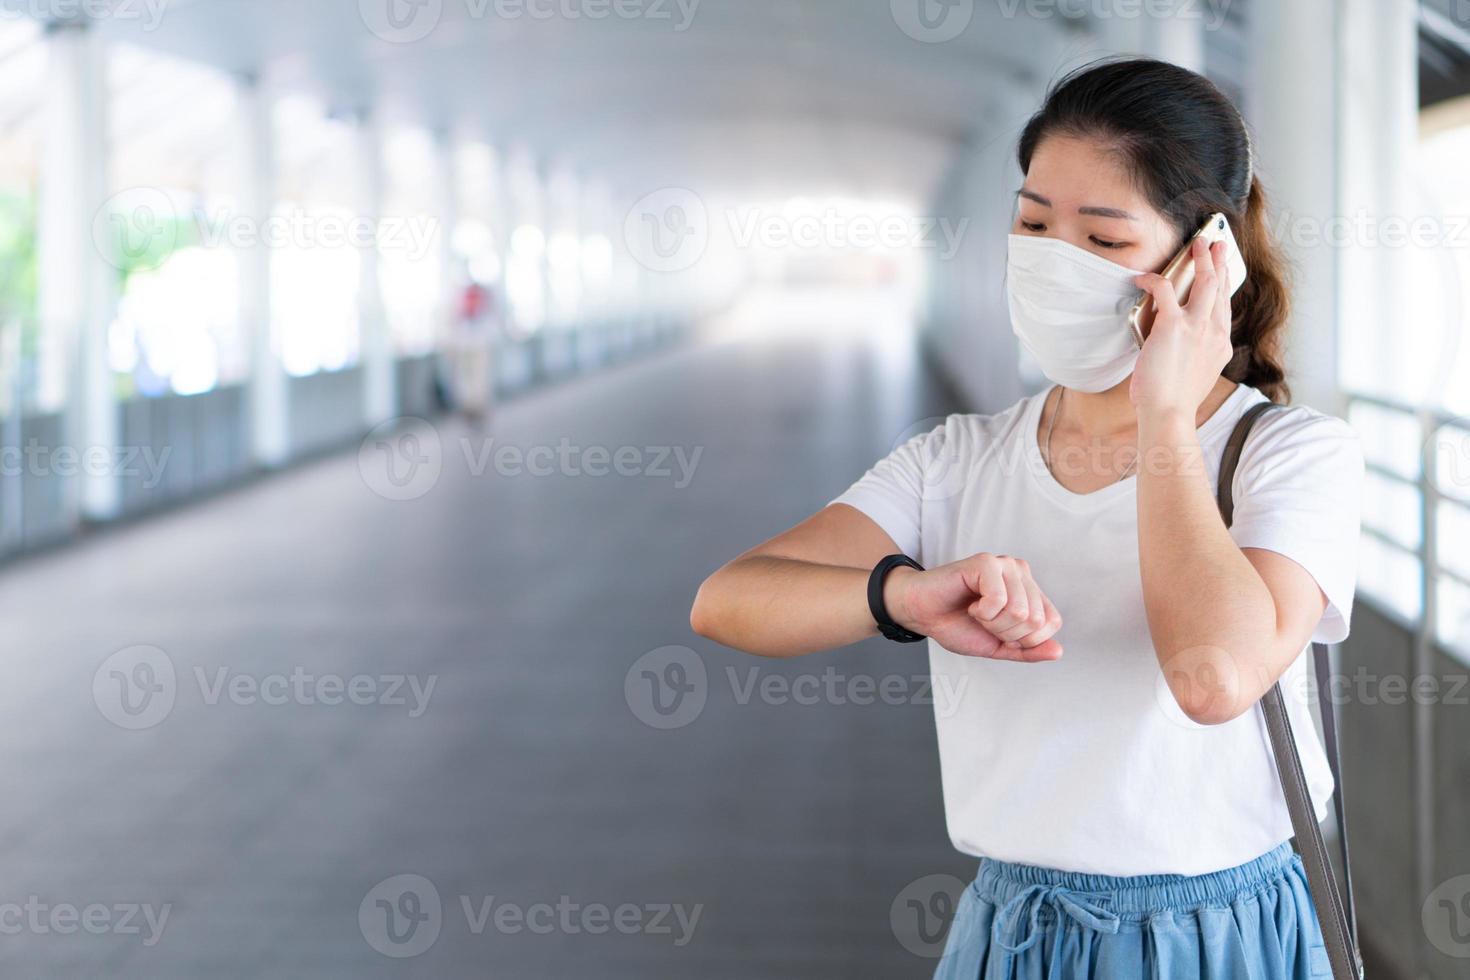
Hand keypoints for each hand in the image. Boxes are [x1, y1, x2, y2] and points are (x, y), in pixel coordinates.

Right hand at [885, 553, 1062, 660]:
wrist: (923, 615)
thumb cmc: (958, 625)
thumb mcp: (999, 646)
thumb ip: (1028, 650)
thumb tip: (1058, 652)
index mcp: (1029, 591)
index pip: (1051, 623)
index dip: (1024, 639)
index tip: (998, 630)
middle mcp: (1021, 573)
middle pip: (1035, 620)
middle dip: (1005, 631)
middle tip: (983, 620)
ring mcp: (1005, 564)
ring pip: (1019, 611)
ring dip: (992, 622)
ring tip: (976, 611)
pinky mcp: (986, 561)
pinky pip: (998, 599)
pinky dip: (982, 612)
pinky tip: (971, 602)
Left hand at [1129, 237, 1233, 419]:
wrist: (1169, 412)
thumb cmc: (1175, 402)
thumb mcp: (1197, 376)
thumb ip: (1194, 356)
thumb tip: (1179, 349)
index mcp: (1220, 345)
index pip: (1224, 308)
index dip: (1224, 287)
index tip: (1223, 272)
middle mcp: (1214, 332)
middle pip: (1221, 288)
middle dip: (1219, 262)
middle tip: (1217, 244)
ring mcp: (1197, 327)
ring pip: (1204, 282)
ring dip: (1201, 259)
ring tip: (1197, 244)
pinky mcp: (1174, 325)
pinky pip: (1163, 290)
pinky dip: (1152, 280)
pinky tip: (1142, 278)